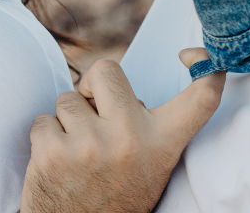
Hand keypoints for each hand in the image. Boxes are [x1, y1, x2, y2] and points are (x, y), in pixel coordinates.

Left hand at [20, 48, 225, 212]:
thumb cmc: (113, 194)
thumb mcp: (148, 166)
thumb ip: (144, 127)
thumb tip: (124, 88)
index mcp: (162, 143)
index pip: (200, 99)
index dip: (206, 67)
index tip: (192, 54)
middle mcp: (130, 139)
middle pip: (106, 69)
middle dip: (92, 87)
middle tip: (94, 117)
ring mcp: (90, 144)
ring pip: (67, 98)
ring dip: (67, 121)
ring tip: (77, 154)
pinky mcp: (53, 151)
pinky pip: (43, 120)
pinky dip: (44, 137)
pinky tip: (57, 163)